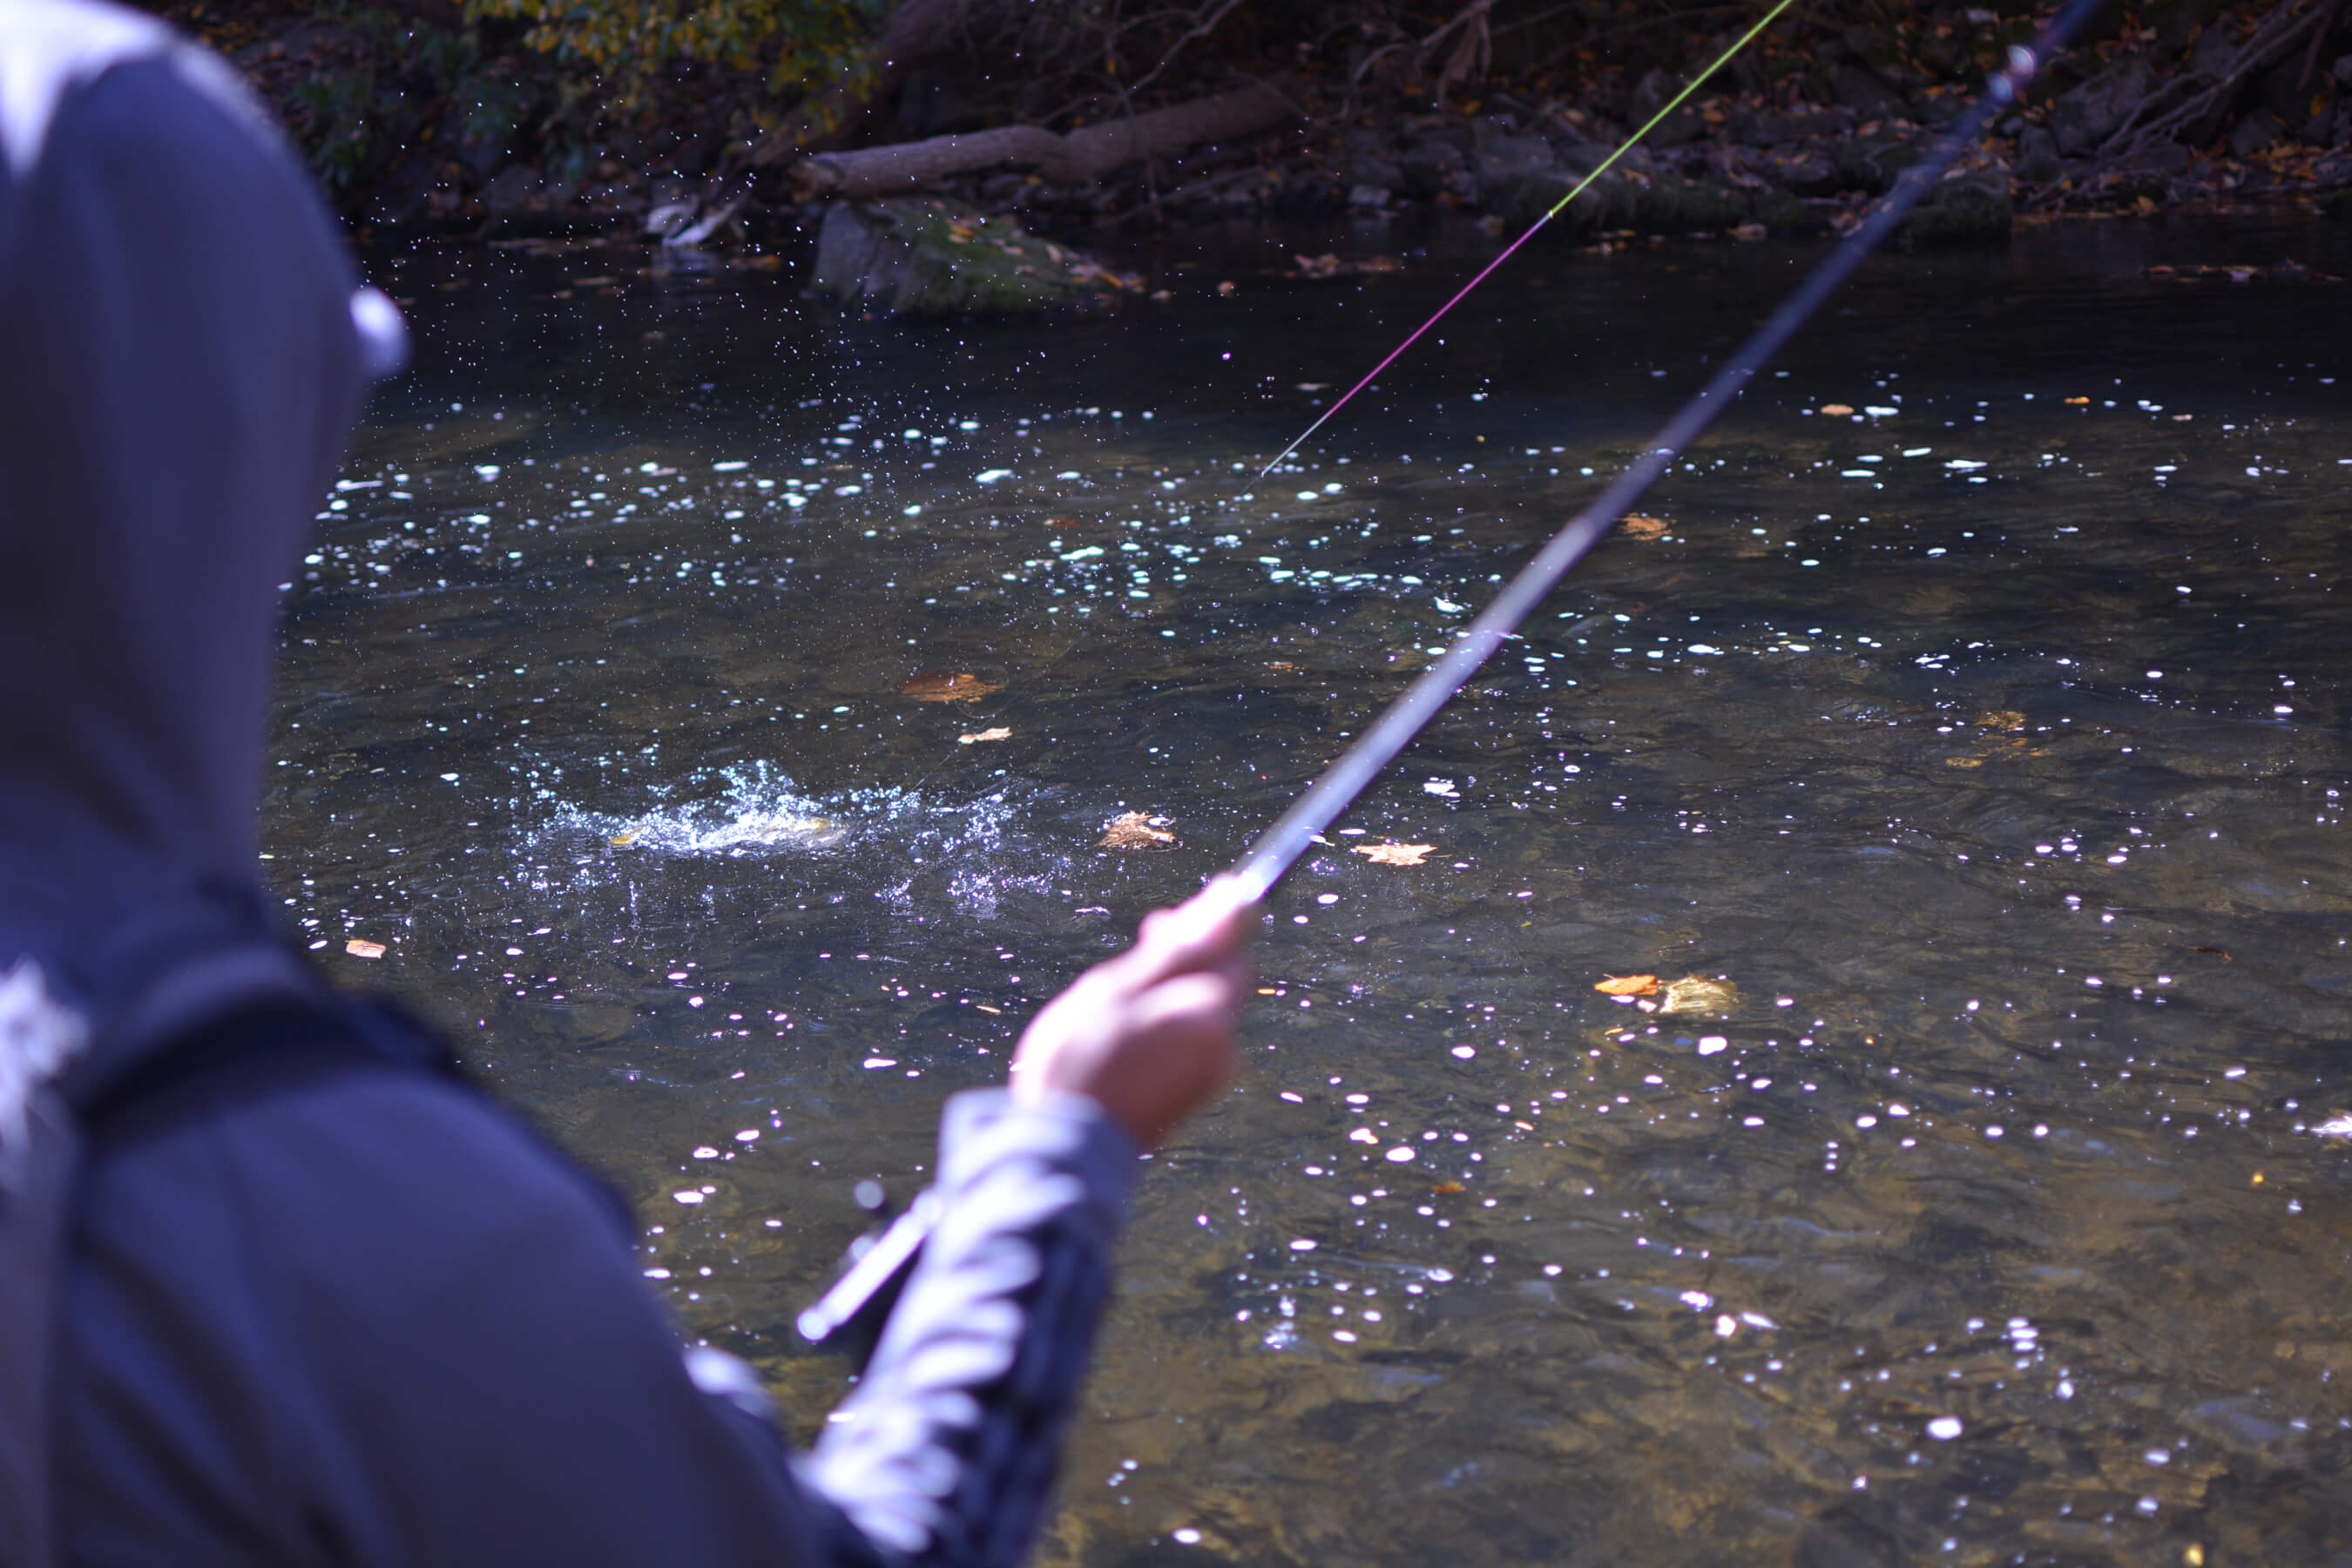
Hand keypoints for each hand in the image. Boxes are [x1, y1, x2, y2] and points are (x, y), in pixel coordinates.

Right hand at [1010, 877, 1258, 1149]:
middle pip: (1220, 976)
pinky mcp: (1195, 1095)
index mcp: (1208, 1007)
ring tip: (1120, 994)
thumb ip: (1179, 946)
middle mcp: (1222, 1040)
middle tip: (1148, 938)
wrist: (1068, 1145)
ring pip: (1200, 1008)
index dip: (1208, 918)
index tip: (1186, 906)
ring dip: (1171, 991)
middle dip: (1189, 956)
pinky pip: (1190, 1041)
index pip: (1231, 942)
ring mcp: (1212, 1072)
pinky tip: (1126, 1031)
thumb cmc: (1083, 1059)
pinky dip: (1166, 1025)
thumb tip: (1233, 900)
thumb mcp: (1118, 987)